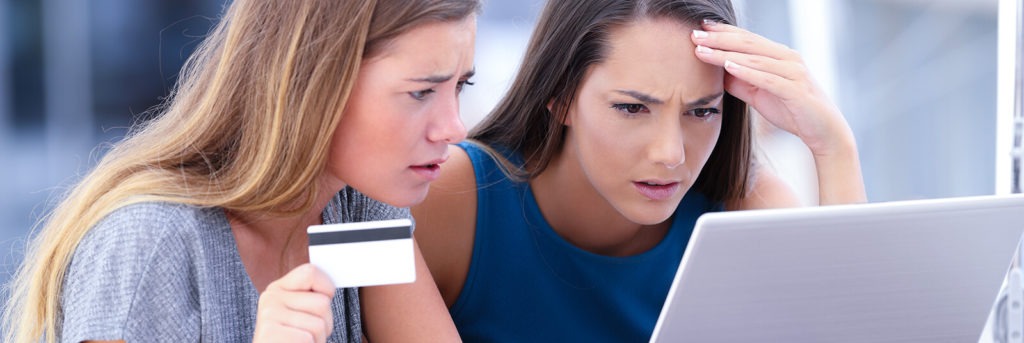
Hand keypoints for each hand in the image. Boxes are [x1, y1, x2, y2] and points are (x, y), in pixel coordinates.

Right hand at [253, 264, 336, 342]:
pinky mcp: (269, 333)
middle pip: (322, 303)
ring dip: (317, 340)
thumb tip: (329, 289)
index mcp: (278, 289)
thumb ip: (311, 299)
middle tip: (308, 335)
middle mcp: (270, 298)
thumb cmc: (291, 341)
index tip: (323, 302)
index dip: (326, 288)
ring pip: (319, 324)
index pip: (310, 272)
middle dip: (325, 324)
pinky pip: (308, 338)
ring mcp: (268, 315)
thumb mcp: (300, 316)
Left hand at [690, 20, 852, 156]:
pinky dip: (748, 71)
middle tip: (693, 34)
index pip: (747, 39)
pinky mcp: (796, 90)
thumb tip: (716, 72)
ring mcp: (794, 72)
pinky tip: (729, 67)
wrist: (824, 132)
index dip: (723, 32)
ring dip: (726, 52)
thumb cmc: (791, 110)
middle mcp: (788, 59)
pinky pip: (768, 78)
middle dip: (719, 38)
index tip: (699, 28)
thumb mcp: (759, 94)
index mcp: (779, 56)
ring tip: (702, 50)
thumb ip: (740, 82)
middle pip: (748, 43)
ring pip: (755, 58)